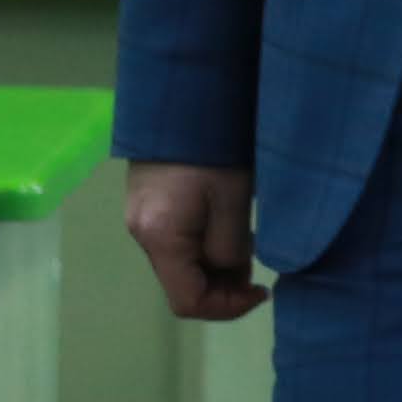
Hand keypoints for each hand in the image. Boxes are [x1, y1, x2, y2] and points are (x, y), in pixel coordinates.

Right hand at [125, 161, 266, 321]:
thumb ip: (230, 247)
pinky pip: (179, 239)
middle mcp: (141, 233)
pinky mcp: (149, 202)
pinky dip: (206, 241)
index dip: (227, 308)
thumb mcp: (232, 200)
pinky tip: (228, 218)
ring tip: (246, 234)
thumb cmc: (211, 147)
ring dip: (217, 260)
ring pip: (183, 261)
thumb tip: (231, 272)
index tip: (260, 291)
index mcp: (159, 237)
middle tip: (258, 262)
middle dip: (224, 282)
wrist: (182, 94)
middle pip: (183, 282)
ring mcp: (141, 217)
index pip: (187, 301)